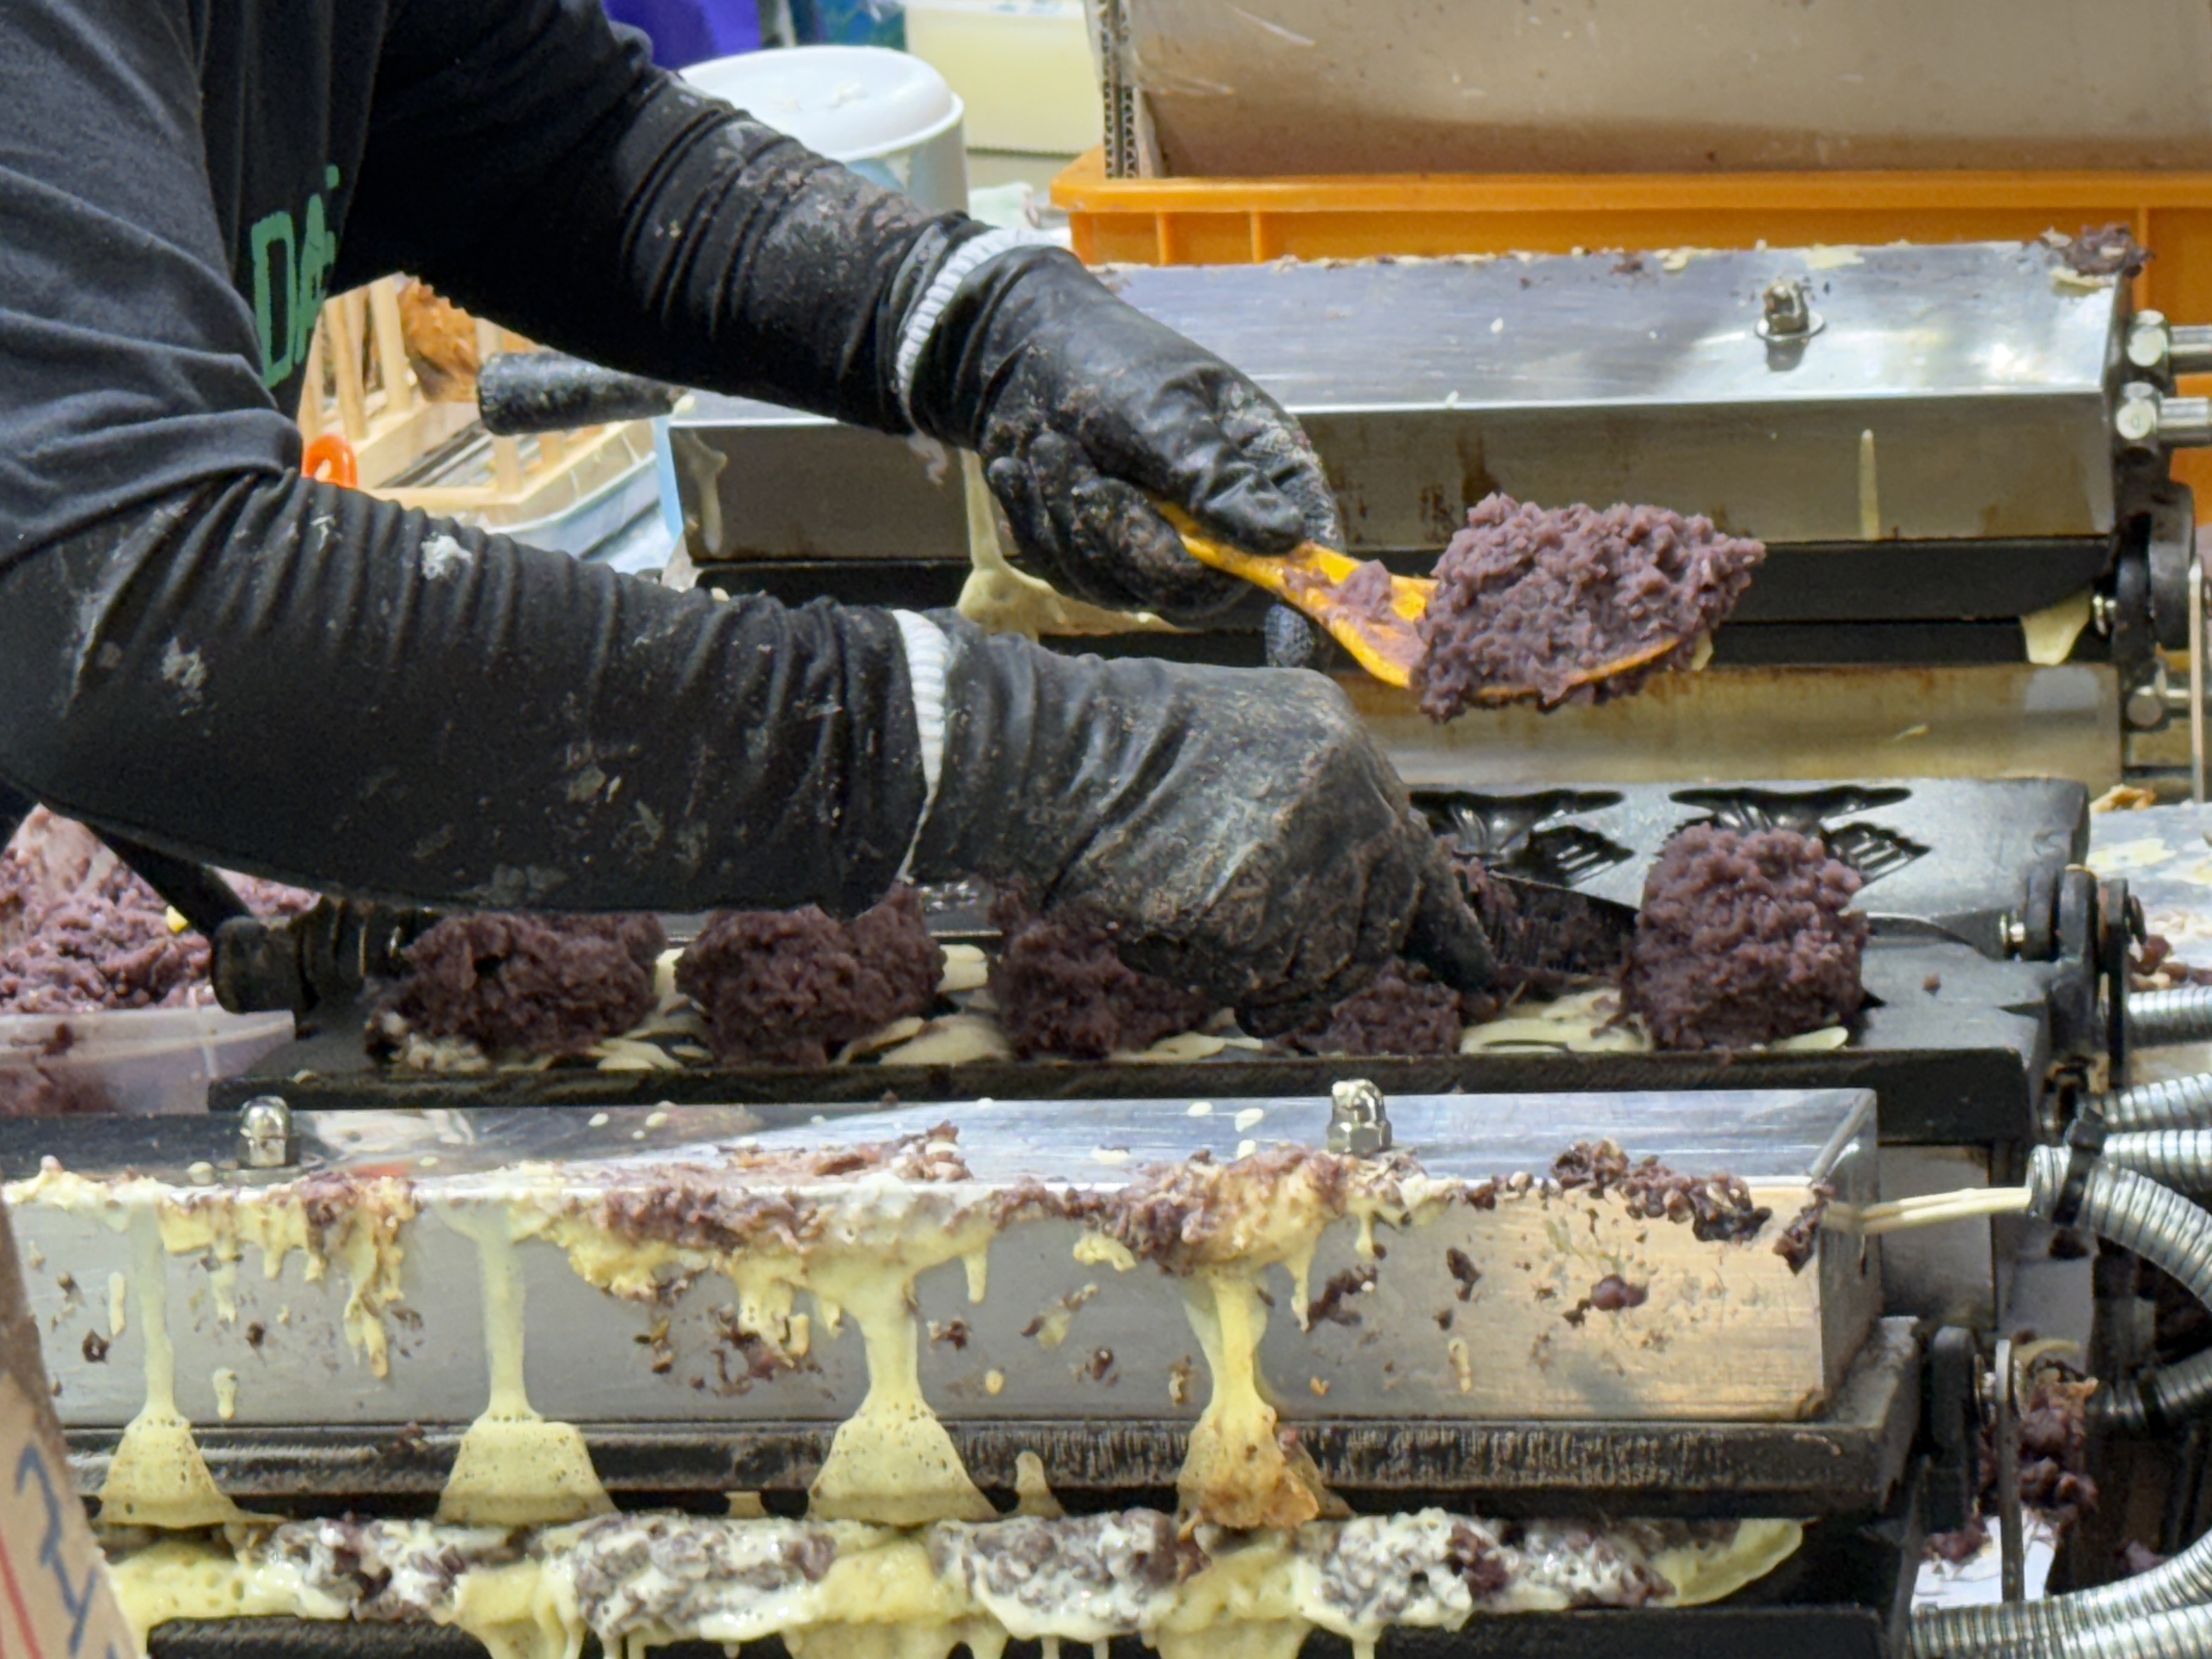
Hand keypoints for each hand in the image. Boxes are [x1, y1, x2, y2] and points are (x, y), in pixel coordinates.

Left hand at [906, 247, 1339, 627]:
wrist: (1016, 357)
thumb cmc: (1104, 362)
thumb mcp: (1161, 409)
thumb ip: (1216, 476)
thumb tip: (1287, 538)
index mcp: (1266, 471)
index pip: (1306, 554)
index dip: (1304, 603)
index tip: (1292, 649)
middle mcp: (1222, 524)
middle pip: (1197, 591)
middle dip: (1129, 539)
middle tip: (1088, 475)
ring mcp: (1161, 551)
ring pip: (1126, 590)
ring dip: (1073, 524)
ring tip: (1049, 448)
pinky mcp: (1103, 563)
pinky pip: (1074, 580)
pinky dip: (1042, 526)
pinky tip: (1025, 470)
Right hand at [908, 617, 1495, 1033]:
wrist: (1053, 748)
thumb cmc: (1119, 746)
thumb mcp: (1248, 738)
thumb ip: (1312, 802)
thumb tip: (1355, 892)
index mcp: (1345, 746)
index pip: (1417, 856)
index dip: (1446, 926)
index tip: (1480, 971)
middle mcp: (1345, 791)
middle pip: (1373, 928)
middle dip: (1326, 973)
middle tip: (1274, 998)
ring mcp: (1304, 849)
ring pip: (1309, 964)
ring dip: (1245, 967)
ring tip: (1178, 913)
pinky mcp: (1252, 906)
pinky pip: (1240, 978)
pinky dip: (1188, 966)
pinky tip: (1151, 919)